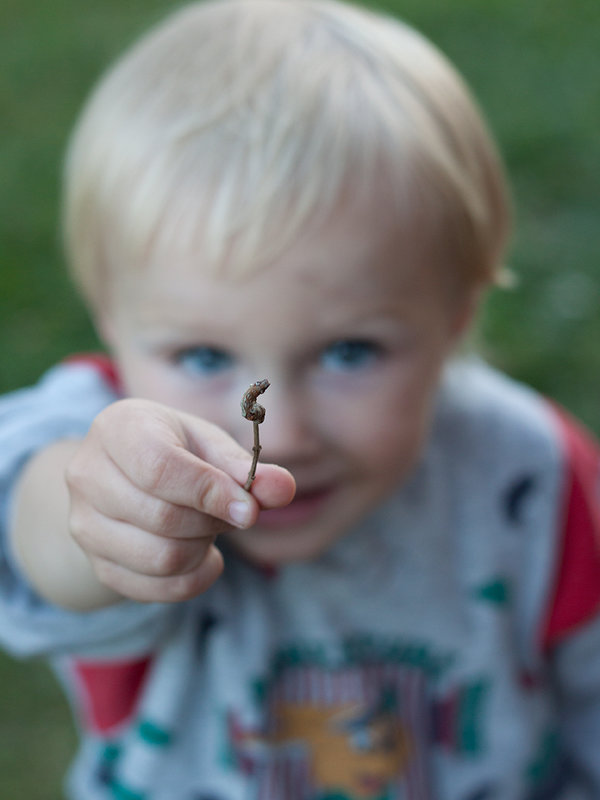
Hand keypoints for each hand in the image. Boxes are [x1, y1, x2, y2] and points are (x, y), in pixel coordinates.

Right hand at [66, 398, 294, 602]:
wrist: (127, 476)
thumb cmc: (177, 450)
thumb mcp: (211, 446)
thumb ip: (248, 468)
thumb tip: (284, 489)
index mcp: (116, 429)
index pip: (160, 470)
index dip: (211, 493)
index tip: (249, 509)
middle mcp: (87, 475)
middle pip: (163, 518)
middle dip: (212, 520)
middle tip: (227, 508)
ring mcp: (84, 525)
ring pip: (161, 559)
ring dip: (202, 548)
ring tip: (208, 526)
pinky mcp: (98, 565)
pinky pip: (157, 590)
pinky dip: (195, 578)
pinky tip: (203, 555)